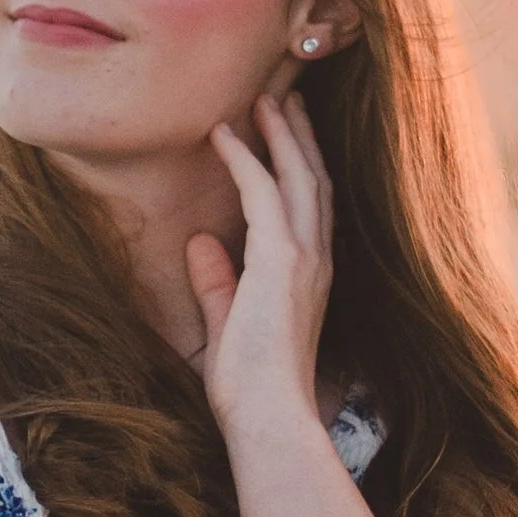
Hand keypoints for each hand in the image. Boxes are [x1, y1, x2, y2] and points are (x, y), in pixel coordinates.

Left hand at [186, 88, 334, 446]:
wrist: (270, 417)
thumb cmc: (252, 388)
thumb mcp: (229, 325)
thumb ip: (218, 283)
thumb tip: (200, 243)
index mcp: (312, 276)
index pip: (313, 207)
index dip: (302, 166)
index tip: (287, 133)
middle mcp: (318, 260)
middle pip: (315, 181)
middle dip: (300, 137)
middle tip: (284, 99)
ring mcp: (305, 258)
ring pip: (298, 177)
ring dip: (279, 135)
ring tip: (262, 100)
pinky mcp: (281, 261)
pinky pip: (263, 193)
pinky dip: (244, 160)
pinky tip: (223, 135)